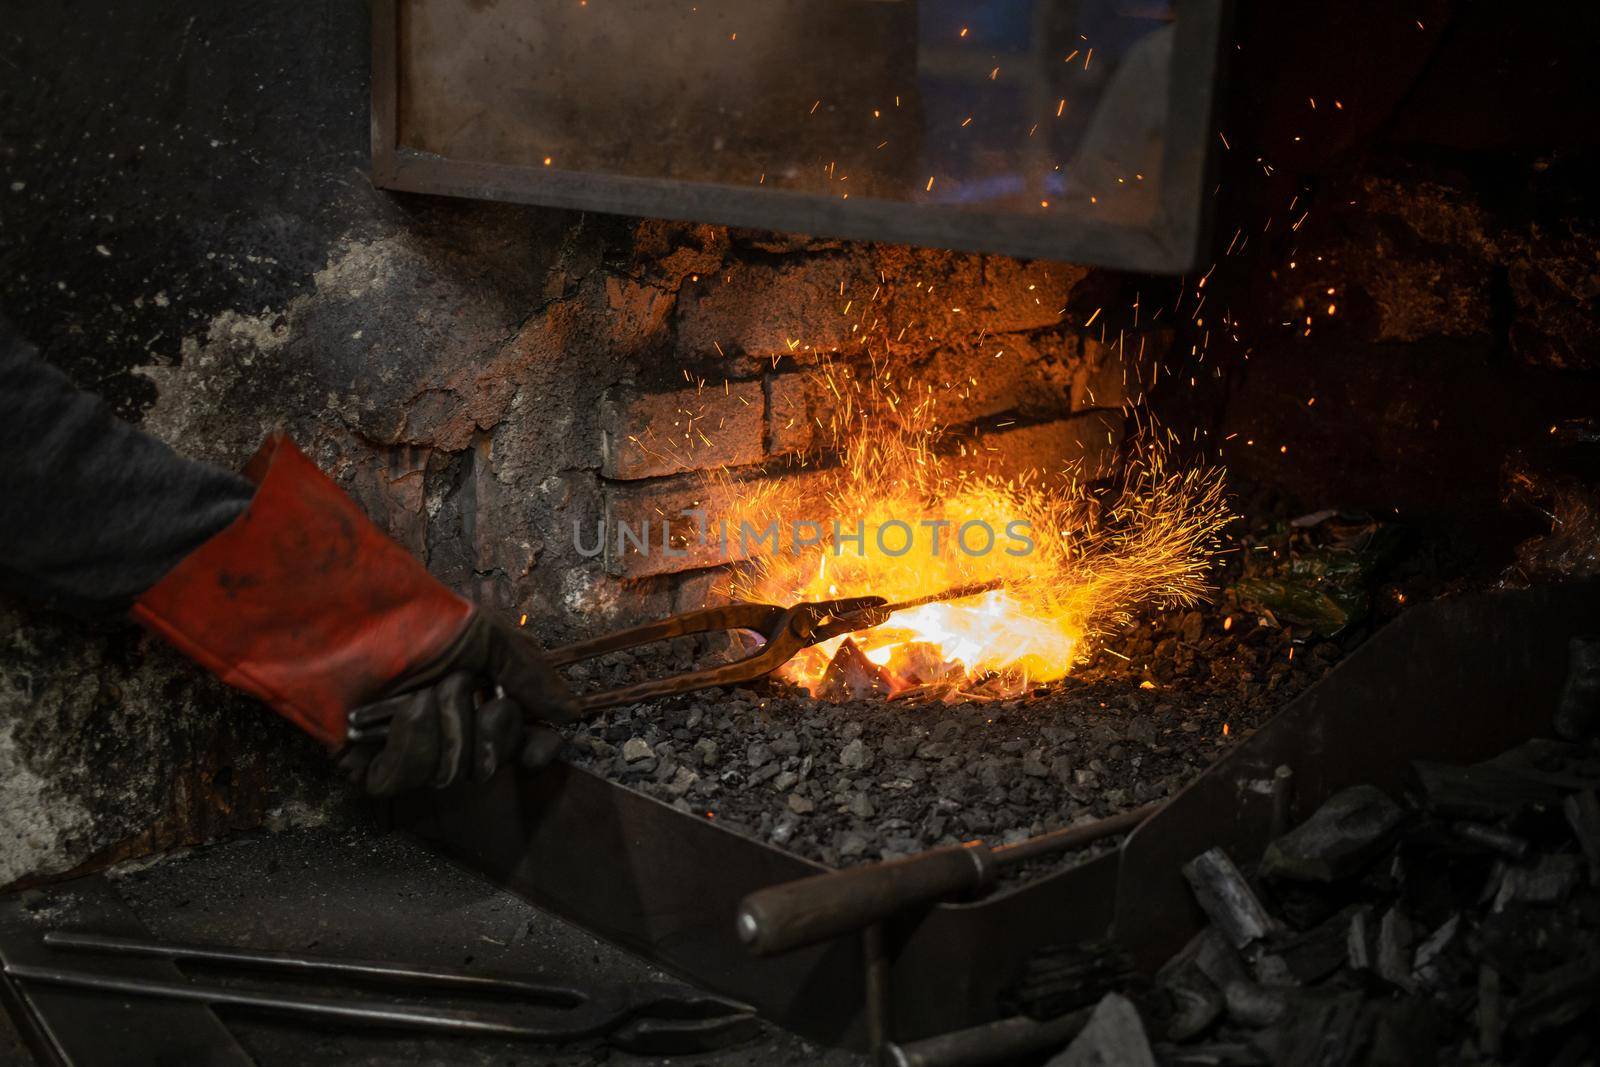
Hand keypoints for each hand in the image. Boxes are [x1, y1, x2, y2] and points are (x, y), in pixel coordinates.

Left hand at [340, 613, 578, 796]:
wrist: (356, 618)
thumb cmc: (421, 622)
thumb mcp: (489, 639)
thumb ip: (532, 678)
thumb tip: (572, 714)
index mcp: (481, 703)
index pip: (522, 745)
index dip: (535, 752)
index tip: (536, 749)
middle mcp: (449, 733)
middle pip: (489, 765)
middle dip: (480, 725)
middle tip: (457, 684)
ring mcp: (410, 754)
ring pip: (448, 774)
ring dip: (439, 725)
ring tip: (417, 691)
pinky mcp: (370, 765)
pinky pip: (403, 778)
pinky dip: (406, 741)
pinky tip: (396, 713)